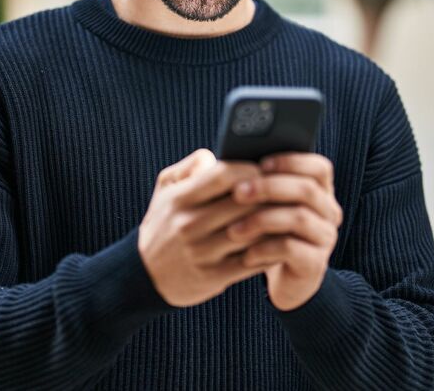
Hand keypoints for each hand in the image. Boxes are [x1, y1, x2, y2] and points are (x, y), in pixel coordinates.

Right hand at [139, 149, 281, 307]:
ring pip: (252, 232)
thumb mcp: (165, 189)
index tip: (264, 168)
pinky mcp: (213, 277)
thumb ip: (190, 166)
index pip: (224, 175)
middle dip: (269, 194)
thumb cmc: (164, 222)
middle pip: (244, 203)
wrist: (144, 275)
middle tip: (287, 189)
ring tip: (289, 212)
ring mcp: (201, 253)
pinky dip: (271, 249)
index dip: (250, 169)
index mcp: (179, 199)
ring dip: (275, 222)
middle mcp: (189, 225)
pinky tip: (282, 240)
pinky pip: (251, 261)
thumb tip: (216, 156)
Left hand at [225, 153, 340, 311]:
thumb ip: (260, 183)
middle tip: (238, 192)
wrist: (285, 278)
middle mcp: (329, 212)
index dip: (292, 162)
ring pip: (299, 218)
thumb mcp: (268, 206)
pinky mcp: (315, 264)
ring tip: (233, 228)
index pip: (319, 167)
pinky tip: (245, 254)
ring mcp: (325, 238)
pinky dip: (264, 249)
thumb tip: (229, 162)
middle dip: (269, 187)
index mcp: (321, 191)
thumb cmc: (270, 232)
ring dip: (262, 219)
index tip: (260, 164)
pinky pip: (291, 249)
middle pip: (307, 190)